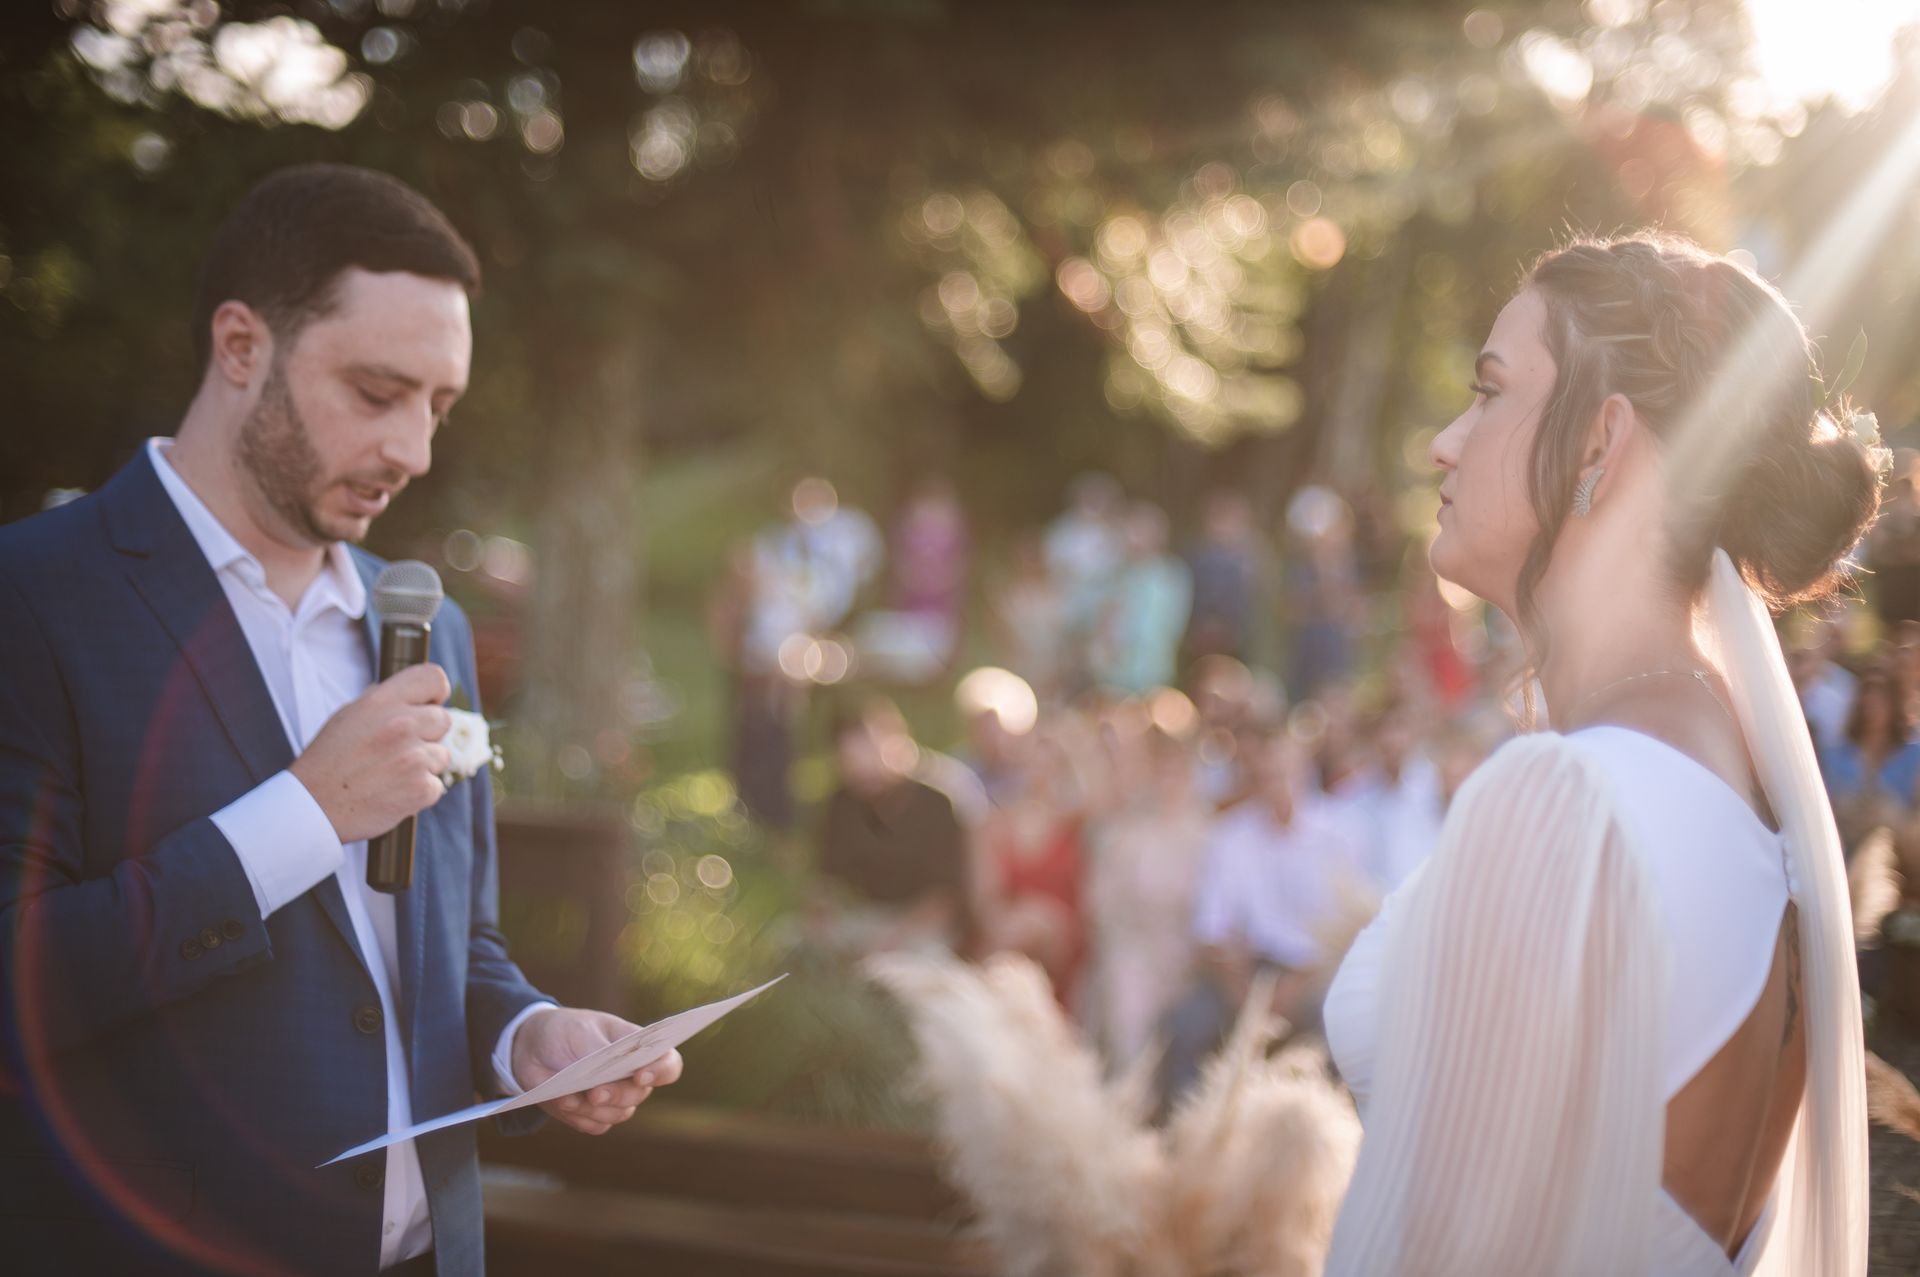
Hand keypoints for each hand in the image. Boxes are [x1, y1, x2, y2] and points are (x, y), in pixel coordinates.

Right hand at [290, 664, 452, 843]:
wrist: (314, 808)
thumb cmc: (329, 761)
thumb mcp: (348, 716)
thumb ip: (382, 702)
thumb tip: (412, 694)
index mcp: (381, 702)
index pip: (433, 678)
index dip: (436, 691)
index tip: (430, 703)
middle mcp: (401, 725)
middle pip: (443, 719)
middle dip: (426, 734)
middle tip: (396, 750)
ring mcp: (414, 758)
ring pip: (441, 755)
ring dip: (423, 765)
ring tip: (389, 773)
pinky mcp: (421, 788)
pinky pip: (436, 785)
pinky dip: (419, 791)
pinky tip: (392, 792)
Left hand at [511, 1006, 683, 1134]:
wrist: (531, 1047)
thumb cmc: (564, 1031)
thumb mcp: (579, 1031)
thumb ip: (597, 1051)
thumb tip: (608, 1074)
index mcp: (638, 1048)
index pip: (667, 1064)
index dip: (661, 1072)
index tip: (640, 1075)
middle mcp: (631, 1076)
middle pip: (640, 1094)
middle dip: (617, 1094)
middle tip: (594, 1092)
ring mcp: (613, 1098)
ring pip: (618, 1114)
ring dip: (593, 1108)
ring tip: (567, 1096)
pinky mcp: (592, 1115)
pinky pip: (595, 1126)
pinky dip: (579, 1117)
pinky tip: (563, 1102)